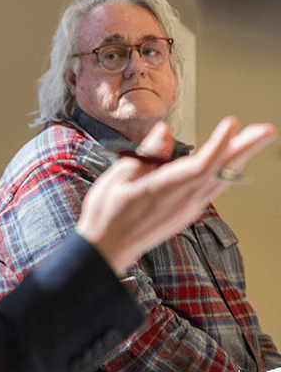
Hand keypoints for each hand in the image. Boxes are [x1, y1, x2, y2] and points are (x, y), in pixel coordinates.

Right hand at [78, 117, 275, 273]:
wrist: (106, 248)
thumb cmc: (106, 214)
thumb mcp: (118, 178)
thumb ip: (145, 154)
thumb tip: (164, 131)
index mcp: (163, 191)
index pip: (200, 166)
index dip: (219, 144)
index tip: (231, 123)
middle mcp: (181, 202)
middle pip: (220, 172)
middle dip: (245, 149)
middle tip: (266, 131)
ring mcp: (187, 209)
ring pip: (220, 181)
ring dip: (239, 158)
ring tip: (254, 139)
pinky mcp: (186, 213)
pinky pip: (212, 189)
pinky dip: (225, 172)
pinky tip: (230, 162)